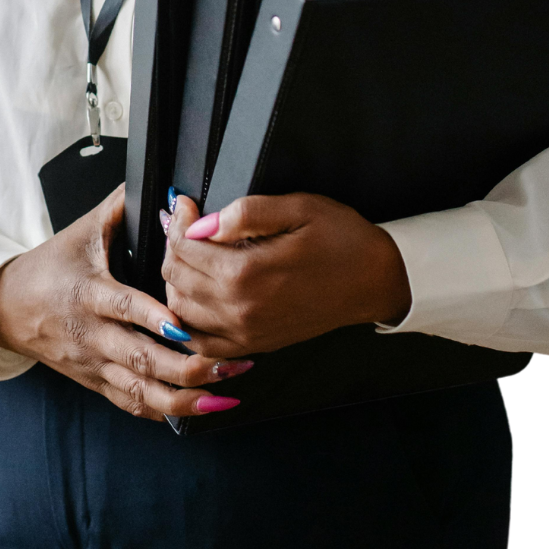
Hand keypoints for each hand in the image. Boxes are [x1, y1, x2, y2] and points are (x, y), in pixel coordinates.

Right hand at [0, 184, 252, 421]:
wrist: (7, 307)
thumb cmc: (50, 265)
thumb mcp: (82, 231)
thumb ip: (121, 207)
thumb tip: (165, 184)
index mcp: (89, 294)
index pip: (125, 307)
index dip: (154, 319)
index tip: (185, 325)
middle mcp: (92, 335)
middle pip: (140, 359)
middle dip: (188, 367)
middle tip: (230, 365)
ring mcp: (94, 364)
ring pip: (141, 392)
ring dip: (185, 399)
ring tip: (225, 396)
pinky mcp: (95, 383)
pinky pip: (132, 404)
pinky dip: (165, 412)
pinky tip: (199, 410)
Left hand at [161, 191, 411, 357]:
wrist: (375, 282)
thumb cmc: (342, 240)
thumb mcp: (299, 208)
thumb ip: (247, 213)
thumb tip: (203, 222)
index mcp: (248, 273)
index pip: (185, 247)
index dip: (178, 220)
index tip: (184, 203)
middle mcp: (241, 309)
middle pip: (177, 278)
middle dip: (173, 246)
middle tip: (186, 224)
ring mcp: (246, 332)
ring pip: (181, 310)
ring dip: (177, 280)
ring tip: (192, 253)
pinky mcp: (254, 344)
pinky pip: (201, 342)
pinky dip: (188, 319)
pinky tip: (197, 295)